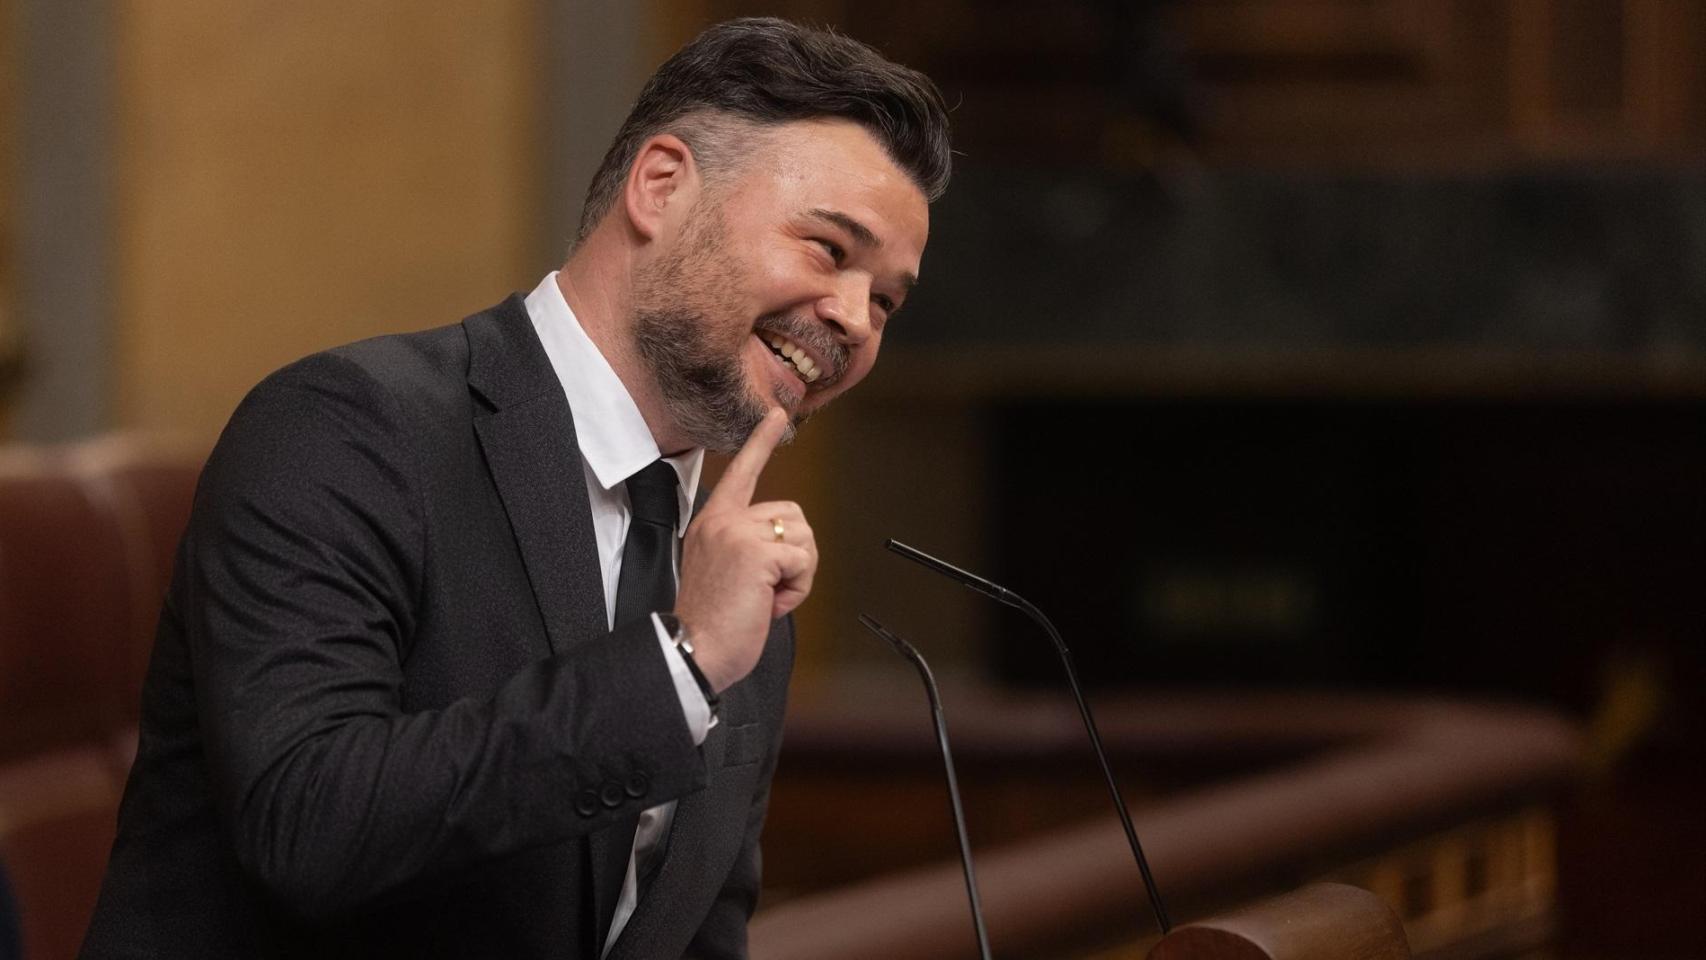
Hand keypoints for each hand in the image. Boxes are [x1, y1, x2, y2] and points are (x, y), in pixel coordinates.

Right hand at [674, 409, 816, 691]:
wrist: (693, 650)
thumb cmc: (711, 622)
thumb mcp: (725, 571)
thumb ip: (747, 546)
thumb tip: (783, 546)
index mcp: (712, 522)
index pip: (741, 472)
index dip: (762, 441)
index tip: (778, 414)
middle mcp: (723, 520)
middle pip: (793, 516)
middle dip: (795, 556)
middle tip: (767, 589)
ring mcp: (738, 532)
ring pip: (802, 538)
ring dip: (797, 575)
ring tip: (765, 597)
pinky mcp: (756, 552)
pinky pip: (802, 562)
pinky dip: (796, 590)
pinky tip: (768, 604)